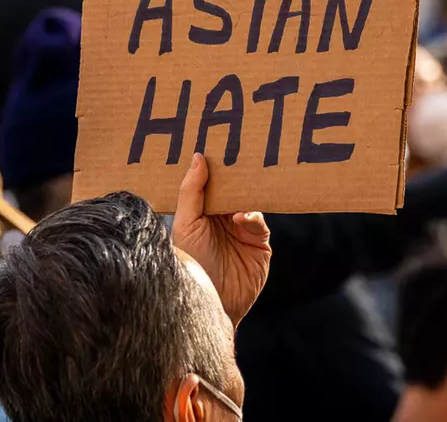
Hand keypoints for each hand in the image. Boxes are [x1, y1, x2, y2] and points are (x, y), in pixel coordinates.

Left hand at [173, 153, 272, 327]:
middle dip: (237, 174)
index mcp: (204, 213)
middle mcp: (224, 220)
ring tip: (245, 180)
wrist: (211, 302)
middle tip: (240, 151)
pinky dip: (253, 216)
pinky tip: (242, 218)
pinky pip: (260, 223)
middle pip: (234, 189)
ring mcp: (243, 231)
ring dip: (248, 192)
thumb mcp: (186, 224)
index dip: (216, 166)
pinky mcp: (260, 245)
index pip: (213, 183)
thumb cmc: (191, 264)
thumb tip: (198, 157)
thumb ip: (192, 191)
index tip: (219, 143)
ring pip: (250, 202)